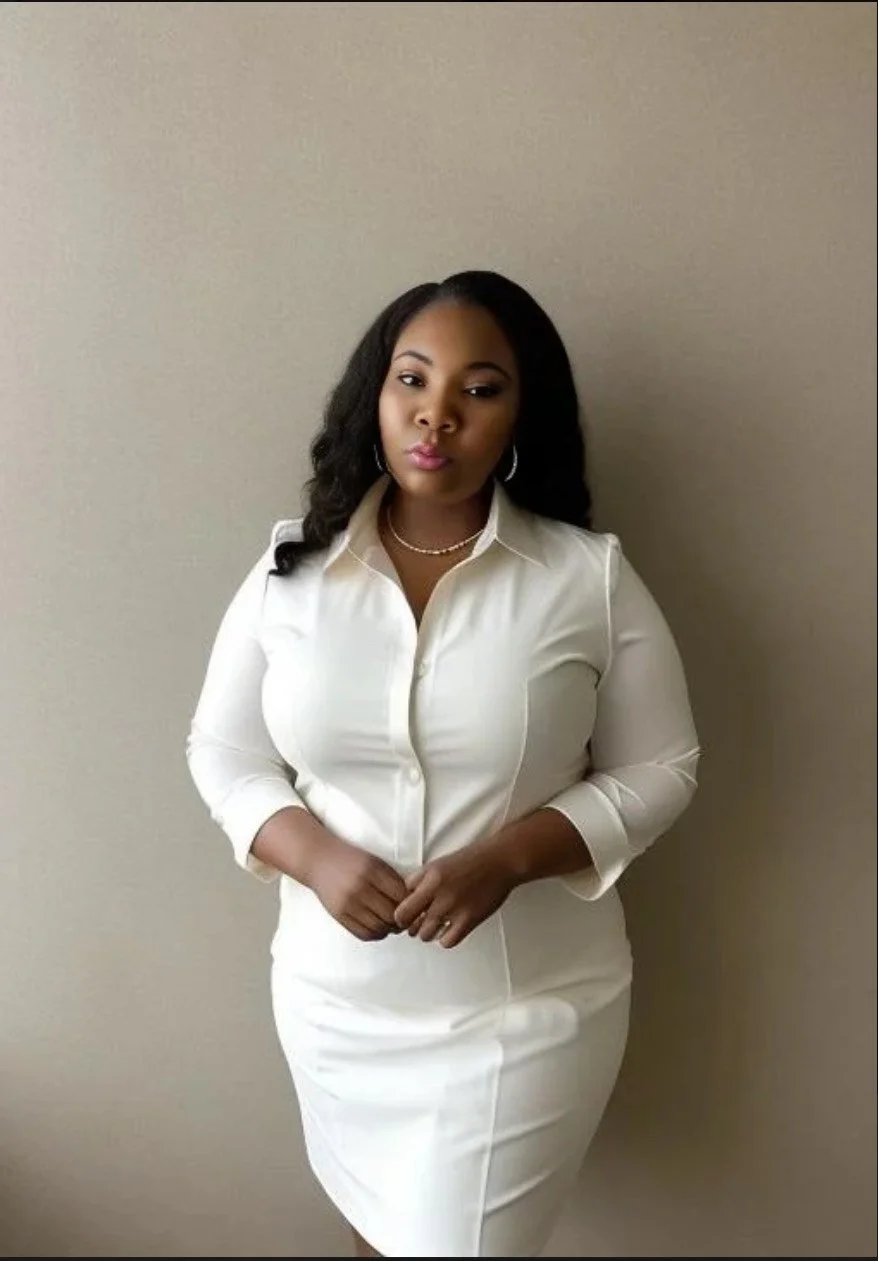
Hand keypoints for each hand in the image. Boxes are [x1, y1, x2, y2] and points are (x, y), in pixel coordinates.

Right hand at [308, 834, 407, 941]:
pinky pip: (364, 933)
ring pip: (379, 928)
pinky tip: (379, 927)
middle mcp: (360, 888)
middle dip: (403, 920)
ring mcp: (348, 903)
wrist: (319, 860)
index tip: (414, 906)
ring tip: (392, 924)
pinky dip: (376, 934)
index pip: (401, 896)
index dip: (412, 904)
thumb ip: (392, 880)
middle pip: (392, 915)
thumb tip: (413, 902)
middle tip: (406, 919)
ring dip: (390, 929)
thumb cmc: (351, 860)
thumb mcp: (375, 862)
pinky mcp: (339, 915)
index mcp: (372, 871)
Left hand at [393, 842, 516, 948]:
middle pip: (411, 925)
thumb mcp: (438, 864)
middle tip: (420, 922)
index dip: (401, 916)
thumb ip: (419, 880)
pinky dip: (445, 939)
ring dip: (428, 933)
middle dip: (413, 926)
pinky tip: (449, 930)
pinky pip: (448, 941)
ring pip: (427, 935)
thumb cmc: (470, 860)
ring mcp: (455, 909)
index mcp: (430, 879)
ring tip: (435, 926)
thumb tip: (405, 898)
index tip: (407, 916)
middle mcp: (440, 895)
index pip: (401, 910)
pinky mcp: (470, 919)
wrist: (500, 861)